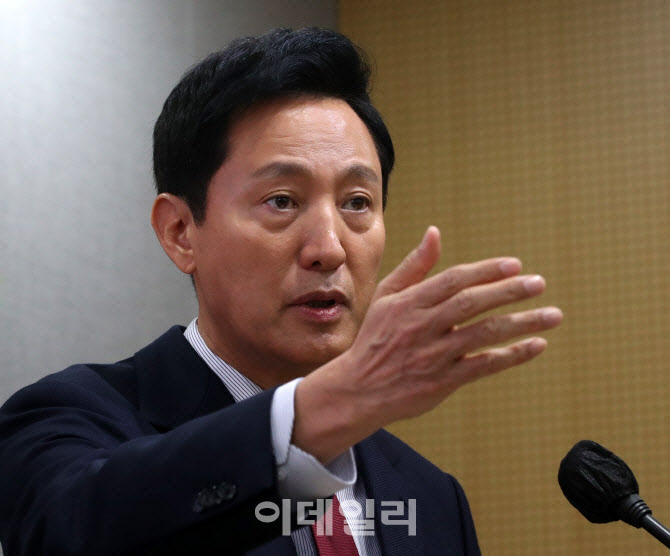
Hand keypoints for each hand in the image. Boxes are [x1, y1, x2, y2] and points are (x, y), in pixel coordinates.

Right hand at [294, 226, 561, 461]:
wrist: (358, 390)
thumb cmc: (375, 338)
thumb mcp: (387, 297)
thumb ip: (414, 266)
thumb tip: (435, 232)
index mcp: (408, 303)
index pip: (453, 280)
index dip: (486, 271)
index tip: (515, 265)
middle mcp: (421, 327)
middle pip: (472, 304)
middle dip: (509, 292)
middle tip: (540, 284)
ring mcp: (433, 355)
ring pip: (483, 335)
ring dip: (522, 324)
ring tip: (553, 316)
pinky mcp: (442, 382)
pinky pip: (483, 366)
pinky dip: (512, 356)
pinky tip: (536, 346)